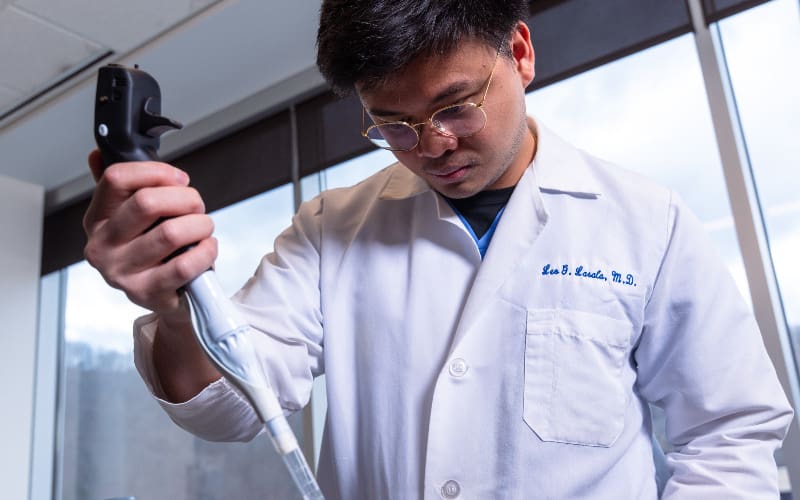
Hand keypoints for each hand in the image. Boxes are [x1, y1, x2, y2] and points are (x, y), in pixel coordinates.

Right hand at [82, 150, 217, 318]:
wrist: (169, 297)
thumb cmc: (155, 252)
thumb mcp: (132, 218)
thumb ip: (122, 187)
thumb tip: (98, 154)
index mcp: (97, 220)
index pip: (116, 177)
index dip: (156, 171)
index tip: (179, 178)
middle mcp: (102, 246)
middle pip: (147, 202)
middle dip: (185, 198)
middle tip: (196, 206)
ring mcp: (122, 273)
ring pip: (171, 232)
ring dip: (200, 224)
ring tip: (204, 228)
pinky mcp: (147, 293)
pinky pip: (186, 264)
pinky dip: (206, 250)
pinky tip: (206, 247)